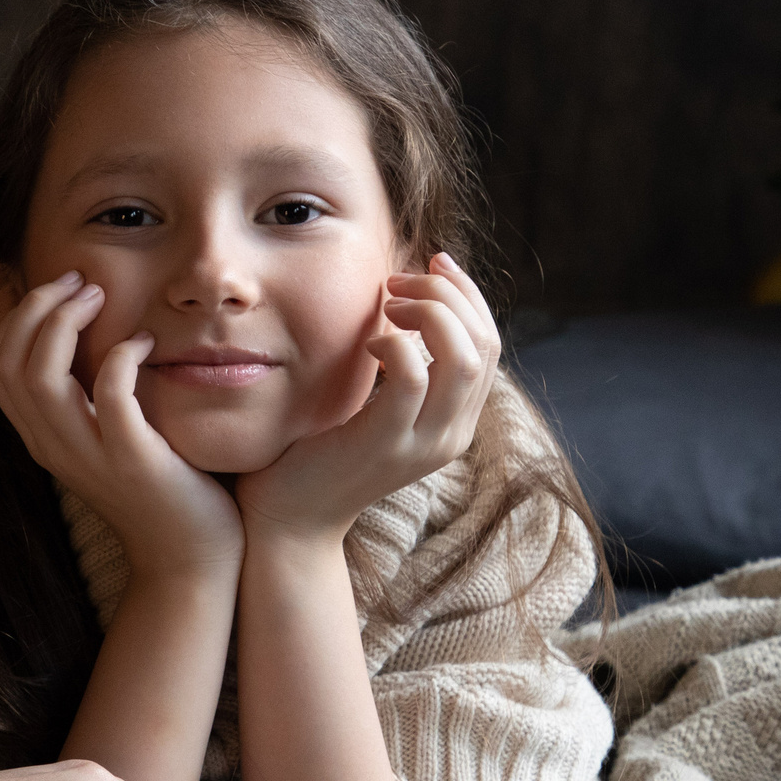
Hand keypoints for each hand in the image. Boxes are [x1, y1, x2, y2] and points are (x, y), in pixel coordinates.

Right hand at [0, 271, 243, 580]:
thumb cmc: (157, 485)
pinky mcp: (131, 459)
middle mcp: (51, 445)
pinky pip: (110, 395)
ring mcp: (87, 455)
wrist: (188, 557)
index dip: (4, 311)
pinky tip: (144, 341)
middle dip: (34, 307)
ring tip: (99, 297)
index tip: (37, 273)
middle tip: (77, 282)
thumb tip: (80, 334)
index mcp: (40, 436)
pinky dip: (120, 356)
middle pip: (6, 363)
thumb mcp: (104, 433)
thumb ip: (85, 392)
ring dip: (63, 324)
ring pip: (39, 377)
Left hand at [235, 253, 501, 543]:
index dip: (466, 295)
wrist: (291, 516)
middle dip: (448, 294)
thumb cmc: (321, 448)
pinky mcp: (386, 443)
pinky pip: (411, 376)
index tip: (430, 264)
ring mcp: (424, 442)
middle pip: (484, 343)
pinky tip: (367, 343)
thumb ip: (402, 363)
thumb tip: (406, 297)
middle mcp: (453, 434)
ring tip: (387, 303)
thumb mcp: (376, 402)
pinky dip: (394, 343)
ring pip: (462, 357)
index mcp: (456, 421)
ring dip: (428, 312)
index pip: (489, 343)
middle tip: (399, 279)